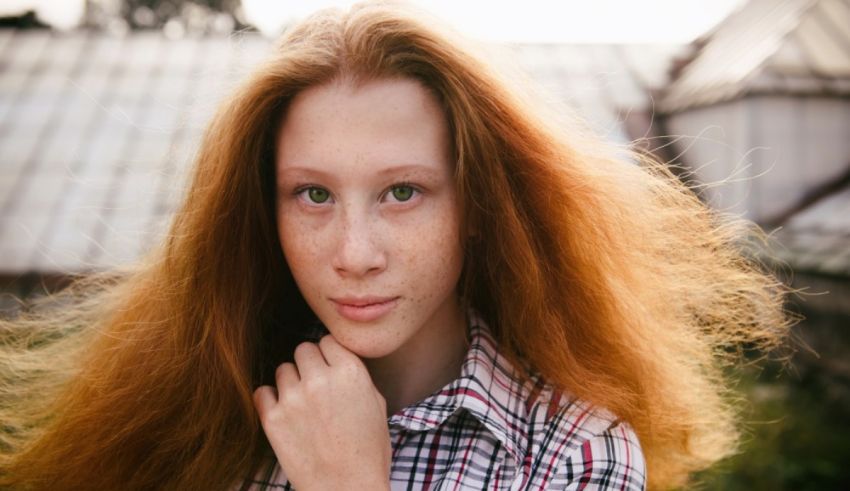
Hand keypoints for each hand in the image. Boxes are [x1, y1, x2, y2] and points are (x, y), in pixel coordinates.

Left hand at [253, 335, 390, 490]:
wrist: (347, 489)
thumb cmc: (368, 451)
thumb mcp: (377, 404)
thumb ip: (356, 375)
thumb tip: (337, 360)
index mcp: (350, 372)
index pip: (328, 341)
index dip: (329, 355)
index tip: (330, 370)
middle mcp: (320, 379)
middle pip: (303, 349)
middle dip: (309, 365)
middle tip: (316, 387)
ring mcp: (293, 398)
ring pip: (283, 369)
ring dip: (291, 382)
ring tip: (303, 406)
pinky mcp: (273, 418)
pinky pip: (262, 392)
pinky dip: (270, 400)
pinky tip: (284, 414)